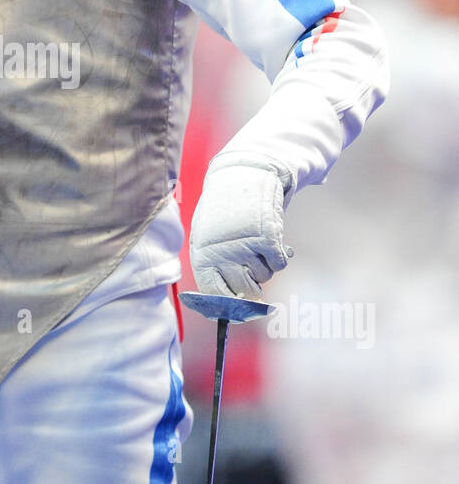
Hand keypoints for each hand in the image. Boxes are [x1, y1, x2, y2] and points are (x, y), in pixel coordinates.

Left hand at [189, 158, 292, 299]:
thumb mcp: (207, 235)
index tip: (239, 309)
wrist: (244, 175)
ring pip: (264, 277)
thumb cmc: (224, 209)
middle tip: (254, 273)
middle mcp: (221, 253)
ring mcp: (245, 247)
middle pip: (244, 292)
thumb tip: (224, 302)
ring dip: (265, 266)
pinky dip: (280, 257)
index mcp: (202, 254)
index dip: (229, 306)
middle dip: (252, 287)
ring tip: (257, 244)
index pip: (215, 295)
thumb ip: (214, 265)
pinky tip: (273, 242)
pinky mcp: (267, 239)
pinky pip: (279, 265)